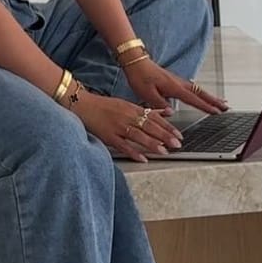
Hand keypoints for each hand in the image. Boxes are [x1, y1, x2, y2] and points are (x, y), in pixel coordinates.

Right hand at [69, 91, 183, 162]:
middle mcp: (127, 117)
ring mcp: (118, 127)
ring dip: (152, 144)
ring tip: (164, 151)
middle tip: (176, 144)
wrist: (83, 105)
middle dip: (164, 136)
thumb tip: (167, 111)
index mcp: (132, 108)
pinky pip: (123, 145)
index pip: (154, 118)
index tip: (179, 134)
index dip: (167, 127)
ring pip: (138, 136)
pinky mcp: (108, 136)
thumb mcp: (127, 104)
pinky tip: (142, 158)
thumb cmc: (105, 106)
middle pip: (149, 127)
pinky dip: (133, 152)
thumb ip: (148, 109)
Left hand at [121, 56, 228, 114]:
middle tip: (226, 107)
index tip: (216, 112)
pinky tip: (202, 96)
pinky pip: (192, 88)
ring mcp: (177, 80)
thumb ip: (160, 104)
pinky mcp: (174, 80)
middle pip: (201, 93)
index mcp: (173, 87)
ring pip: (198, 89)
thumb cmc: (139, 76)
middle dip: (214, 100)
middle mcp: (178, 83)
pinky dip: (201, 93)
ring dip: (210, 96)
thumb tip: (171, 112)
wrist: (135, 61)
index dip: (205, 106)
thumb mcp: (146, 94)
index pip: (193, 99)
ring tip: (220, 102)